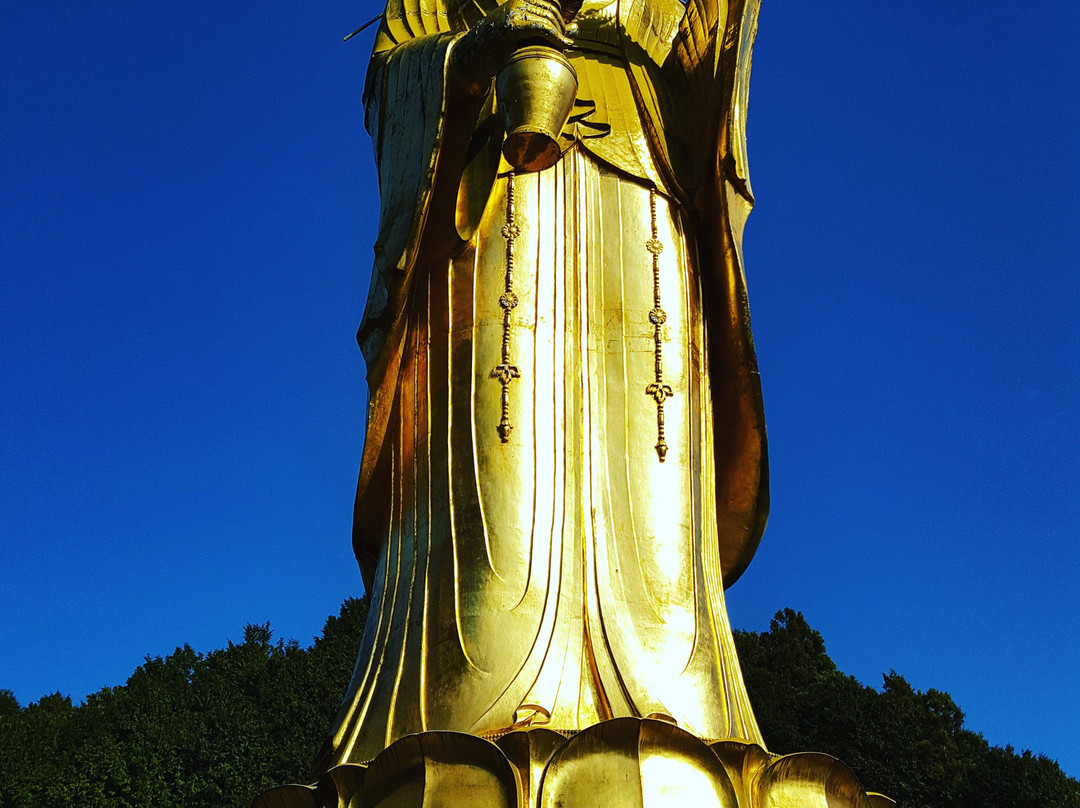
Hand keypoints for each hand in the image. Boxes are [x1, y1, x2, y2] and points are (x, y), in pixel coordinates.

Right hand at [450, 0, 573, 93]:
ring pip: (548, 19)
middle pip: (551, 10)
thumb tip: (575, 29)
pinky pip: (542, 28)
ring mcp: (513, 13)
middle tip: (566, 42)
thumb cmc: (498, 47)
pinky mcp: (512, 27)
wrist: (474, 56)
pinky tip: (563, 46)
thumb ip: (546, 29)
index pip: (550, 2)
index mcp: (518, 1)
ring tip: (565, 46)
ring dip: (560, 34)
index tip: (564, 34)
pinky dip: (556, 37)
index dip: (560, 18)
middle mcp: (516, 2)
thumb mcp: (522, 34)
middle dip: (562, 27)